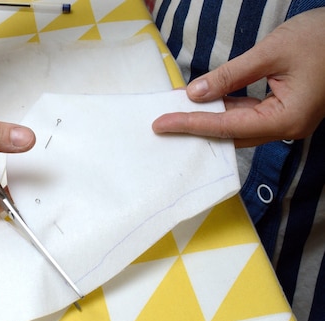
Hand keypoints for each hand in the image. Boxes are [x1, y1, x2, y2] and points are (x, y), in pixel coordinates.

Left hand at [152, 7, 324, 146]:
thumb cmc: (322, 38)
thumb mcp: (271, 52)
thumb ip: (230, 75)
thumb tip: (195, 93)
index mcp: (287, 118)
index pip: (227, 127)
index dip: (191, 124)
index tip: (161, 124)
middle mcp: (288, 127)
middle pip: (232, 134)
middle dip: (196, 126)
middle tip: (164, 120)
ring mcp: (288, 121)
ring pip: (239, 127)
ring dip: (209, 118)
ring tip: (178, 111)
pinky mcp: (286, 110)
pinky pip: (249, 115)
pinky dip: (226, 109)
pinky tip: (205, 102)